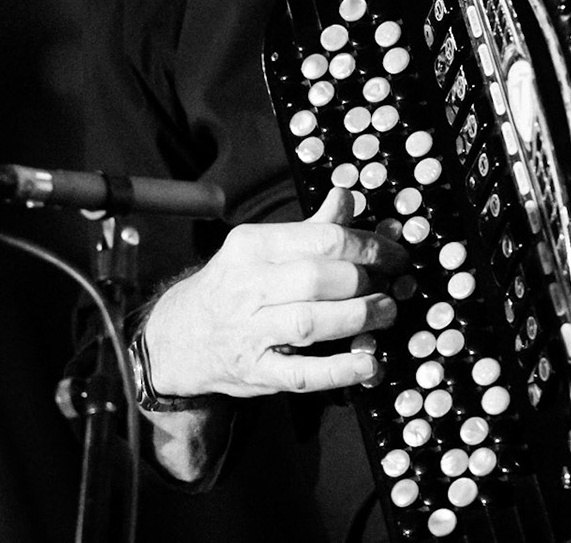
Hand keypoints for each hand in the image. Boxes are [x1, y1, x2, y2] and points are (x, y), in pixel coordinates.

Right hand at [141, 187, 405, 397]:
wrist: (177, 337)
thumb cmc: (233, 286)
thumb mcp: (263, 248)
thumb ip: (311, 227)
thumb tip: (349, 198)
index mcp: (252, 246)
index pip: (321, 239)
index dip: (368, 246)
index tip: (393, 255)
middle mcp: (247, 287)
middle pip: (318, 278)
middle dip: (364, 282)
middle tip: (390, 287)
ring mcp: (249, 332)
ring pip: (310, 322)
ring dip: (358, 318)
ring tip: (385, 314)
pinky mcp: (254, 372)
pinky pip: (301, 373)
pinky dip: (339, 370)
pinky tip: (368, 364)